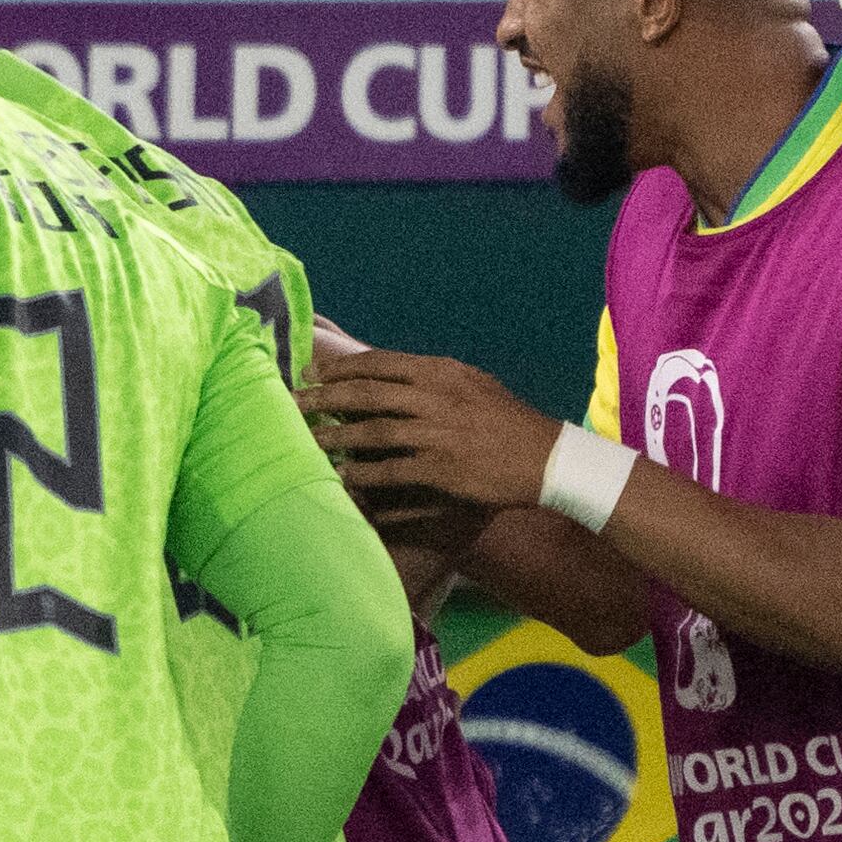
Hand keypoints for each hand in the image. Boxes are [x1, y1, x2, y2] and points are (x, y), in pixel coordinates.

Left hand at [305, 349, 567, 520]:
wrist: (548, 457)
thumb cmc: (508, 422)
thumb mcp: (473, 385)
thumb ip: (433, 379)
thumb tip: (393, 376)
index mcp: (442, 372)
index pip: (380, 363)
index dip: (341, 368)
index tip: (312, 373)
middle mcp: (436, 397)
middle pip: (367, 393)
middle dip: (323, 397)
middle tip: (293, 403)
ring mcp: (438, 432)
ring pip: (371, 431)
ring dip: (334, 437)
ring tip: (307, 441)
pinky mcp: (441, 468)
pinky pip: (389, 471)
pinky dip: (362, 475)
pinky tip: (341, 478)